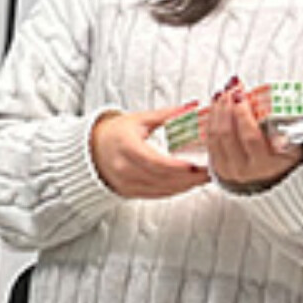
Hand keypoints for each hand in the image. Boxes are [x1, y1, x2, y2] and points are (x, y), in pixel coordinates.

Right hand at [90, 103, 208, 197]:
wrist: (93, 150)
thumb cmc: (116, 133)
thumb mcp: (139, 119)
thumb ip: (168, 114)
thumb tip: (192, 107)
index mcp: (125, 146)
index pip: (154, 161)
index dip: (176, 166)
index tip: (195, 165)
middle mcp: (123, 168)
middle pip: (162, 177)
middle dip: (189, 176)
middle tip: (209, 170)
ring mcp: (126, 183)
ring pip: (162, 189)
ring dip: (186, 185)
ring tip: (204, 176)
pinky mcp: (130, 192)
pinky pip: (158, 194)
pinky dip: (176, 190)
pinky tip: (188, 183)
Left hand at [205, 84, 302, 192]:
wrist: (265, 181)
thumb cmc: (282, 162)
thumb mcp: (294, 151)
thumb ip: (295, 134)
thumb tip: (298, 110)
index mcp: (265, 166)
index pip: (250, 138)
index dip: (242, 115)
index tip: (241, 96)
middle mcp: (243, 169)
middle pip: (227, 134)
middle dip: (227, 107)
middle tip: (231, 90)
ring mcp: (226, 168)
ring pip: (215, 135)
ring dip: (217, 111)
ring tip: (223, 94)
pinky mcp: (215, 165)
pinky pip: (209, 139)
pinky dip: (211, 120)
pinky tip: (216, 107)